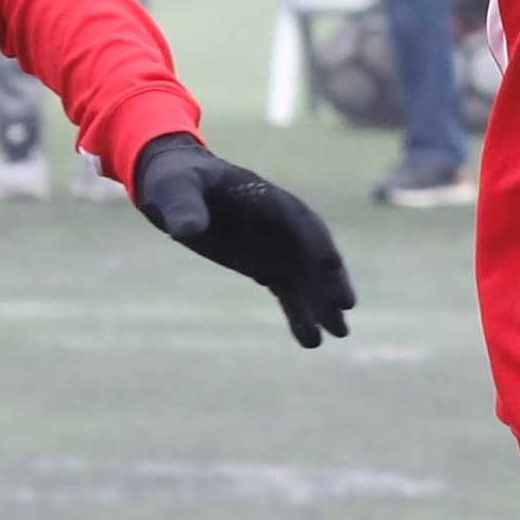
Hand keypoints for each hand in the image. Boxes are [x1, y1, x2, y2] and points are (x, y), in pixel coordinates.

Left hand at [131, 129, 357, 345]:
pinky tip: (310, 339)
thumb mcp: (175, 188)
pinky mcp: (265, 265)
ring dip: (321, 306)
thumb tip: (187, 230)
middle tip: (344, 312)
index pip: (306, 229)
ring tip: (335, 335)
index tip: (330, 276)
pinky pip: (288, 291)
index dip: (321, 255)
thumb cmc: (177, 180)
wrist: (175, 188)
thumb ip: (184, 207)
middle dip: (330, 283)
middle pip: (315, 257)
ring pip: (306, 279)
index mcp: (270, 201)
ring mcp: (276, 246)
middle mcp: (283, 225)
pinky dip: (300, 314)